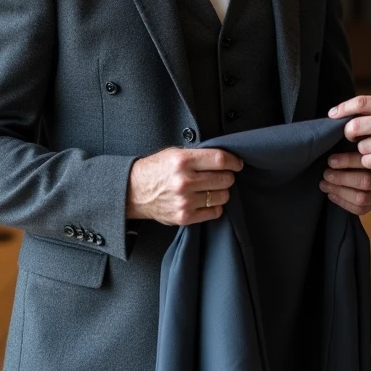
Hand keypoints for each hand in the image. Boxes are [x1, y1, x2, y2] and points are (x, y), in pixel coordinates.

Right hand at [127, 147, 242, 225]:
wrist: (133, 191)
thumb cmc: (155, 170)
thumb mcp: (175, 153)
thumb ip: (198, 155)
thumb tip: (225, 159)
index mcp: (182, 161)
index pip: (220, 160)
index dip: (234, 161)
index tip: (237, 164)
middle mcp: (184, 181)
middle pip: (225, 179)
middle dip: (228, 176)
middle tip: (222, 175)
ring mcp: (185, 201)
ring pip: (222, 196)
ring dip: (221, 191)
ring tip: (212, 188)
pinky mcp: (184, 217)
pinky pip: (214, 212)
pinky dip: (215, 206)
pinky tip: (207, 200)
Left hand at [321, 153, 370, 215]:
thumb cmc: (364, 163)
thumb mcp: (362, 154)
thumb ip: (353, 151)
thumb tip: (334, 153)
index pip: (365, 162)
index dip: (346, 161)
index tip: (331, 161)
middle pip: (364, 182)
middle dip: (342, 178)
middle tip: (326, 174)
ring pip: (360, 198)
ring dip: (339, 191)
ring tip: (324, 185)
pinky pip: (358, 209)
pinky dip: (342, 202)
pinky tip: (330, 195)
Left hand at [330, 94, 370, 175]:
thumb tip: (355, 110)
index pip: (360, 102)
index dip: (342, 109)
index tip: (332, 114)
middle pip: (354, 126)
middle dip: (348, 133)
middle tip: (351, 136)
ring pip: (361, 147)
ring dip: (364, 149)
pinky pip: (369, 161)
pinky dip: (370, 161)